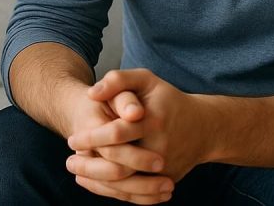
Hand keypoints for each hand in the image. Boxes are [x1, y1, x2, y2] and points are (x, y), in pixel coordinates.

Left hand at [67, 69, 213, 201]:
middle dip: (91, 166)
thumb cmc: (167, 100)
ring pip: (127, 185)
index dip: (92, 137)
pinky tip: (95, 184)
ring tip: (77, 174)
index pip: (117, 133)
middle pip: (121, 165)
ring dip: (99, 183)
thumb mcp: (146, 80)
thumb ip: (118, 80)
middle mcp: (161, 148)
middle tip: (70, 161)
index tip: (72, 139)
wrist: (203, 128)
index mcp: (154, 121)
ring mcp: (166, 169)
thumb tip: (92, 93)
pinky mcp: (167, 181)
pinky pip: (138, 193)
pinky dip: (115, 191)